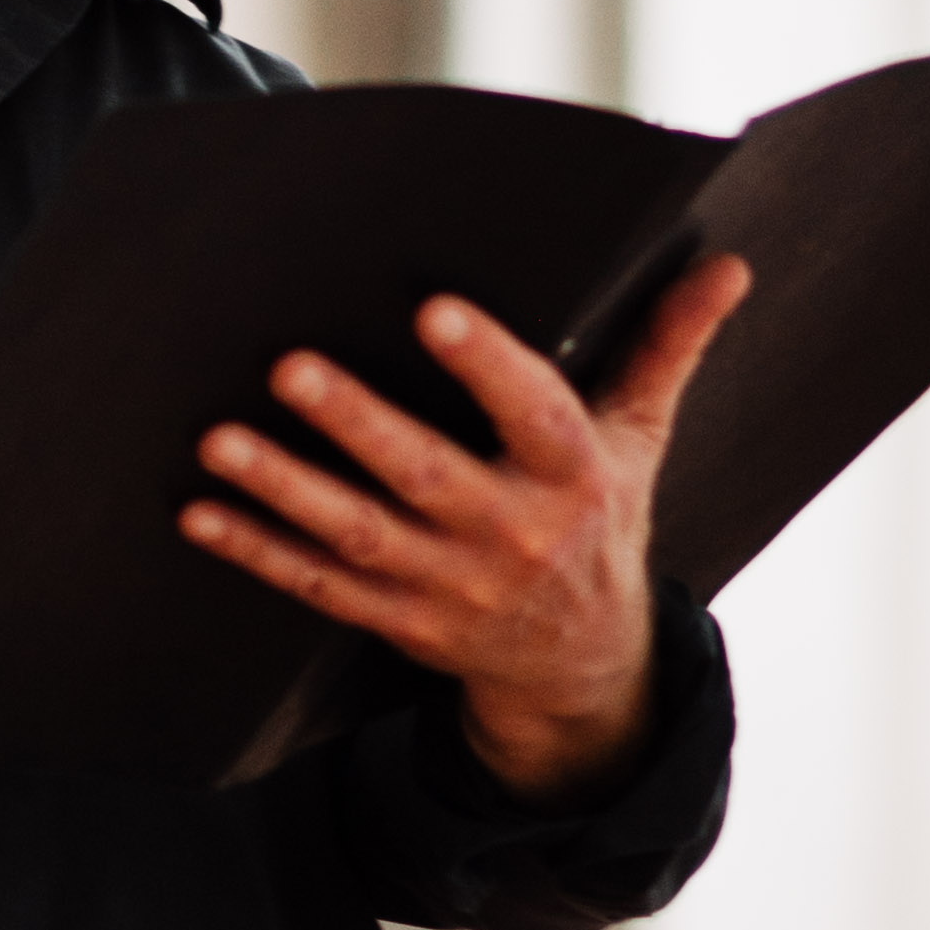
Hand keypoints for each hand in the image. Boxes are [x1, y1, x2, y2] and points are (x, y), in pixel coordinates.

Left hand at [177, 256, 749, 800]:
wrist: (587, 664)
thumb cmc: (603, 519)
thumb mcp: (642, 437)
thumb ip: (668, 347)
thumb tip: (728, 265)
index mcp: (573, 476)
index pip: (534, 412)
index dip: (486, 363)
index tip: (433, 310)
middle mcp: (511, 534)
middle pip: (426, 475)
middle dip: (356, 424)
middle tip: (288, 366)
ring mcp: (449, 586)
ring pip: (358, 534)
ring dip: (283, 488)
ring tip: (218, 441)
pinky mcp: (400, 620)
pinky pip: (319, 585)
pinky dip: (257, 550)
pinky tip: (201, 512)